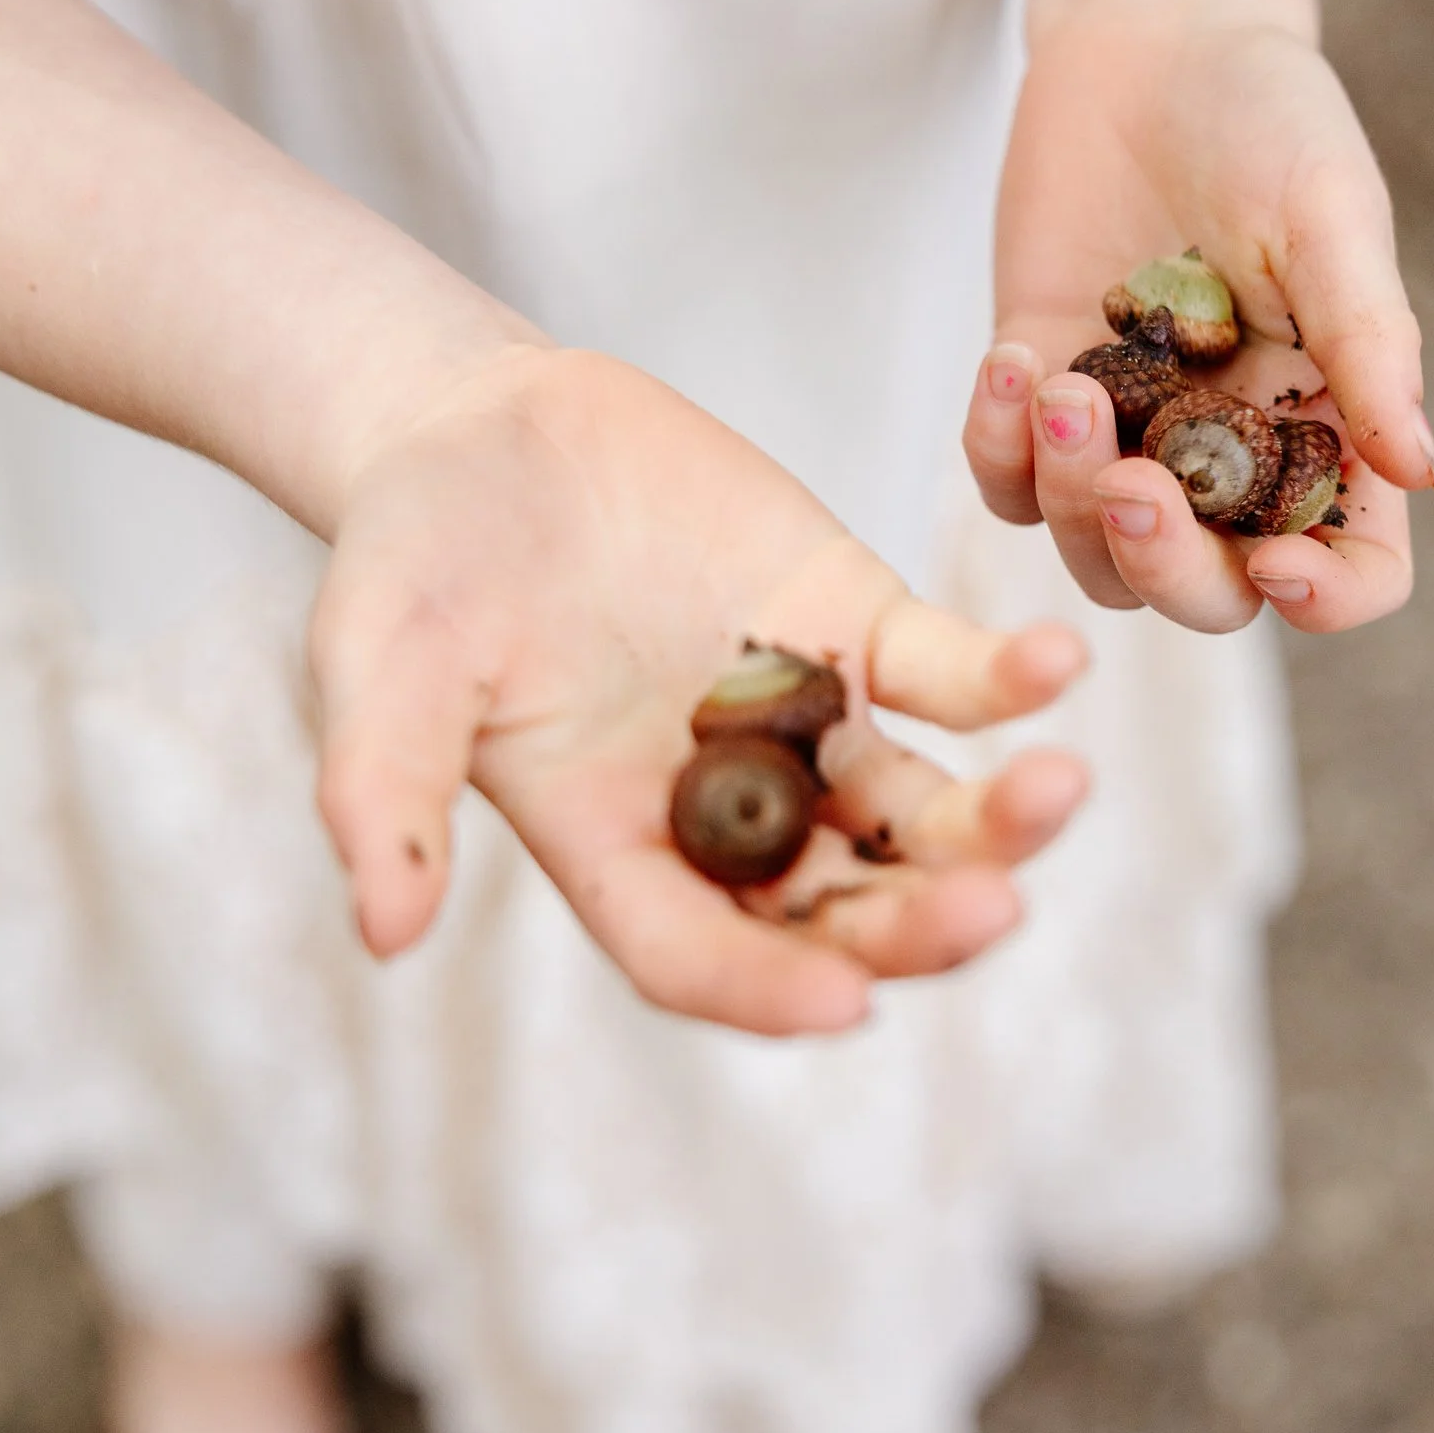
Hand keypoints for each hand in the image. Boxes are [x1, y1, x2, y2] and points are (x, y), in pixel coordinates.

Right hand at [309, 348, 1091, 1035]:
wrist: (480, 428)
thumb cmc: (413, 563)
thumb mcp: (376, 670)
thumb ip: (384, 787)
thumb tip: (385, 930)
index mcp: (611, 846)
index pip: (698, 953)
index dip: (769, 987)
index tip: (846, 1005)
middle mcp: (720, 808)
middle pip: (838, 904)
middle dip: (916, 920)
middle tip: (990, 909)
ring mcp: (800, 719)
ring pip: (916, 806)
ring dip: (993, 820)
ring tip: (1057, 793)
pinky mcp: (853, 622)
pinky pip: (945, 671)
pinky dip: (1002, 677)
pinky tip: (1056, 666)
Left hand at [963, 9, 1433, 633]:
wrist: (1151, 37)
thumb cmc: (1268, 116)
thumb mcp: (1330, 214)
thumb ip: (1370, 342)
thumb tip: (1419, 471)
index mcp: (1334, 430)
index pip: (1355, 570)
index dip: (1327, 597)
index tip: (1277, 563)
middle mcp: (1236, 459)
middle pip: (1209, 594)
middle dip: (1167, 565)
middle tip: (1132, 485)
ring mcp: (1133, 438)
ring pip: (1095, 555)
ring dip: (1072, 498)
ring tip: (1059, 386)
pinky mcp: (1042, 398)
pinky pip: (1008, 482)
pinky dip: (1000, 450)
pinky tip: (1008, 366)